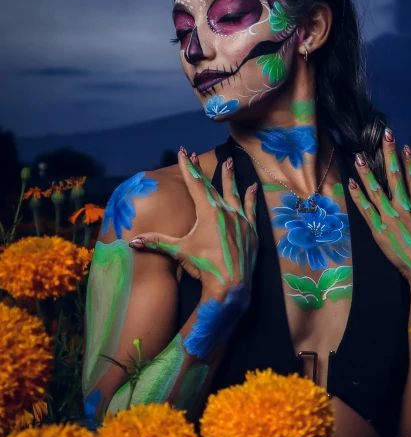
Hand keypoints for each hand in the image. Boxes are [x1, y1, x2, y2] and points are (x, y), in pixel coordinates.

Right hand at [128, 149, 257, 298]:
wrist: (231, 284)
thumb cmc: (204, 266)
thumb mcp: (179, 251)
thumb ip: (157, 243)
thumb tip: (132, 241)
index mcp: (208, 212)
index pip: (195, 184)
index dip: (188, 168)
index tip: (183, 152)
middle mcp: (225, 211)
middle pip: (212, 185)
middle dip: (202, 170)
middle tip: (196, 155)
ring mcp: (240, 219)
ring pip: (234, 193)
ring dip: (229, 178)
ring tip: (229, 163)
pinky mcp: (251, 230)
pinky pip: (251, 208)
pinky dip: (250, 196)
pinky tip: (253, 187)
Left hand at [348, 129, 410, 301]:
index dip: (409, 160)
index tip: (404, 146)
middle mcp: (405, 207)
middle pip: (394, 175)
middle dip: (389, 153)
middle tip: (385, 136)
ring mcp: (391, 219)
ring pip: (375, 189)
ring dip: (366, 171)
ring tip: (359, 157)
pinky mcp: (380, 231)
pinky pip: (365, 209)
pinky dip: (357, 195)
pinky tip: (351, 183)